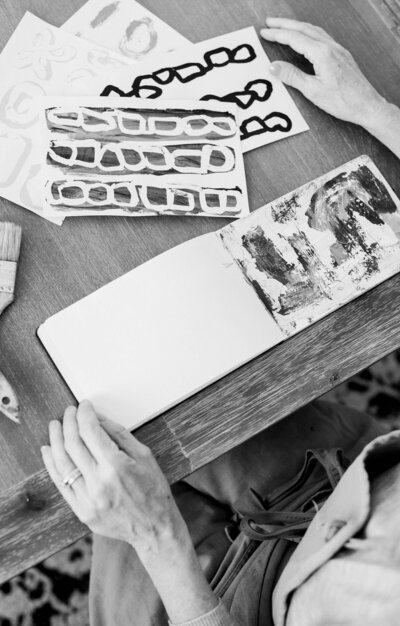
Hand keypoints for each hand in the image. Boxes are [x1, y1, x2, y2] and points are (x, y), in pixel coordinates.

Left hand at [41, 400, 186, 560]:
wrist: (154, 528)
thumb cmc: (153, 490)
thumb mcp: (144, 455)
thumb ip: (119, 434)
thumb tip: (97, 419)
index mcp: (117, 466)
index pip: (91, 432)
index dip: (84, 414)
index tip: (84, 406)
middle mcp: (99, 483)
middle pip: (73, 444)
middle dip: (69, 422)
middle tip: (69, 412)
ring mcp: (88, 499)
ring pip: (62, 462)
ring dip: (55, 440)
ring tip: (55, 426)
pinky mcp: (81, 511)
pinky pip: (60, 483)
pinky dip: (51, 464)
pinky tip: (48, 450)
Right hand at [260, 17, 386, 127]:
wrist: (366, 105)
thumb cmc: (343, 101)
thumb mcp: (313, 91)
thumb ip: (292, 76)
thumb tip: (274, 66)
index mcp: (322, 54)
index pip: (294, 38)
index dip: (277, 34)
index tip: (264, 32)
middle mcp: (330, 47)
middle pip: (304, 29)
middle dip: (285, 24)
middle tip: (269, 22)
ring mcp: (337, 49)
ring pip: (314, 30)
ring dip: (297, 26)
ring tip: (284, 27)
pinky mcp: (341, 55)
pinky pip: (322, 36)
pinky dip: (309, 32)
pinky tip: (306, 37)